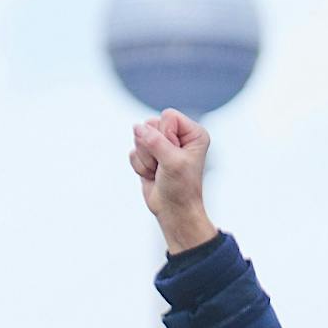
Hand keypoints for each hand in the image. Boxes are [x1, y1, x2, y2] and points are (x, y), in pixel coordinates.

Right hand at [129, 110, 218, 252]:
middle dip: (153, 148)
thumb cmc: (181, 188)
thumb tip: (137, 127)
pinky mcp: (149, 155)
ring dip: (146, 158)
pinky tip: (152, 175)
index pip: (168, 116)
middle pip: (151, 124)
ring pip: (139, 137)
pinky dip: (140, 166)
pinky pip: (133, 151)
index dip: (165, 135)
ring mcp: (162, 145)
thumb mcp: (172, 162)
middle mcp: (179, 136)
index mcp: (193, 133)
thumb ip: (155, 141)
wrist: (173, 211)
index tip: (174, 155)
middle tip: (164, 166)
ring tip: (159, 171)